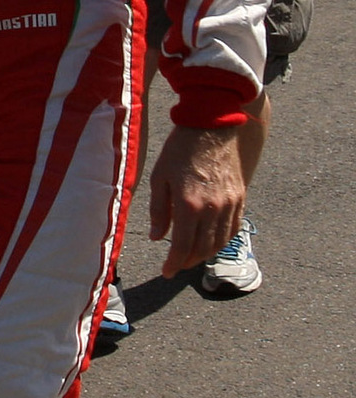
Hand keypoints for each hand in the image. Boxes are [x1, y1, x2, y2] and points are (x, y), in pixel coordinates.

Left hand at [148, 123, 246, 277]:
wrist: (211, 126)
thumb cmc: (179, 150)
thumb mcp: (159, 178)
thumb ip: (159, 211)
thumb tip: (157, 238)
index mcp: (189, 205)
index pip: (183, 246)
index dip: (174, 263)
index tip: (166, 271)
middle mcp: (212, 209)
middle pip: (203, 249)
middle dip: (188, 262)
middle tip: (176, 265)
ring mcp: (229, 204)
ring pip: (220, 242)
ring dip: (205, 255)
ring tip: (191, 256)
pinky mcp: (240, 197)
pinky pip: (234, 228)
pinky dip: (222, 241)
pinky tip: (211, 242)